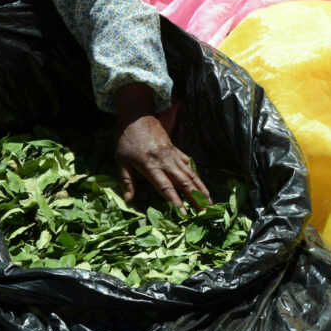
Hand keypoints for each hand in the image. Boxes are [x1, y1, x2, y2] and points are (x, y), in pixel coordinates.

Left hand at [114, 85, 208, 211]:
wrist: (137, 115)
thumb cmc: (126, 138)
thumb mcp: (121, 159)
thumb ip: (126, 180)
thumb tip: (128, 200)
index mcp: (150, 166)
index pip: (166, 187)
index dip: (175, 201)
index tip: (184, 214)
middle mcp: (165, 161)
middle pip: (183, 182)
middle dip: (195, 198)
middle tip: (205, 211)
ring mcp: (172, 154)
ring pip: (190, 173)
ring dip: (201, 187)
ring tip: (210, 200)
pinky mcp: (175, 149)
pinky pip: (188, 163)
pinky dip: (196, 173)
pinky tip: (202, 183)